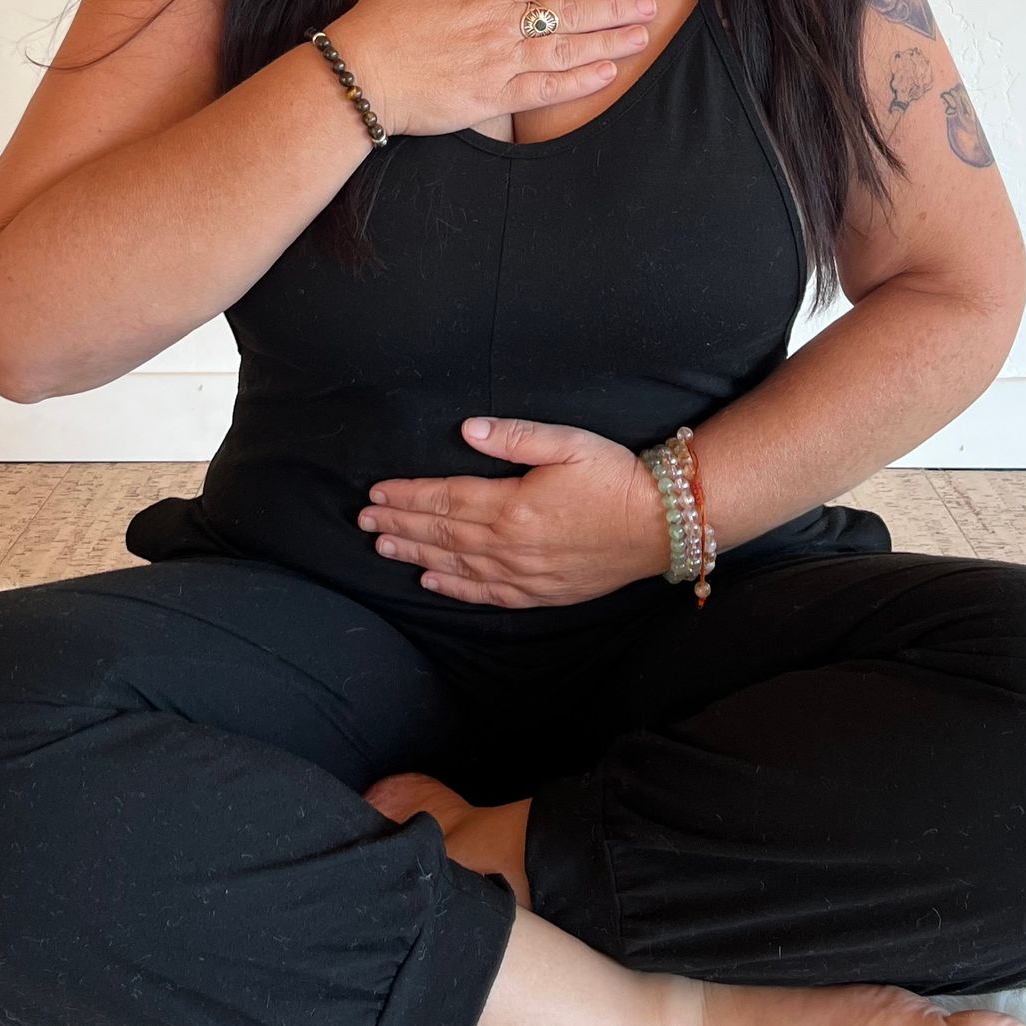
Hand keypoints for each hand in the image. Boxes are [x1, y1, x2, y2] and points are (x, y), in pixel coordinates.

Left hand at [356, 414, 671, 607]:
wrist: (661, 525)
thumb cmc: (615, 477)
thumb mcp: (568, 443)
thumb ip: (514, 437)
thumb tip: (465, 430)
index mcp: (512, 506)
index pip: (445, 499)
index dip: (407, 495)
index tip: (376, 492)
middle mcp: (511, 546)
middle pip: (442, 534)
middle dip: (399, 525)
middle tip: (364, 520)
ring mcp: (524, 574)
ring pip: (456, 566)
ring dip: (416, 555)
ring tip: (382, 546)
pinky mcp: (540, 593)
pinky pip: (485, 594)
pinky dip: (453, 588)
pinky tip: (430, 582)